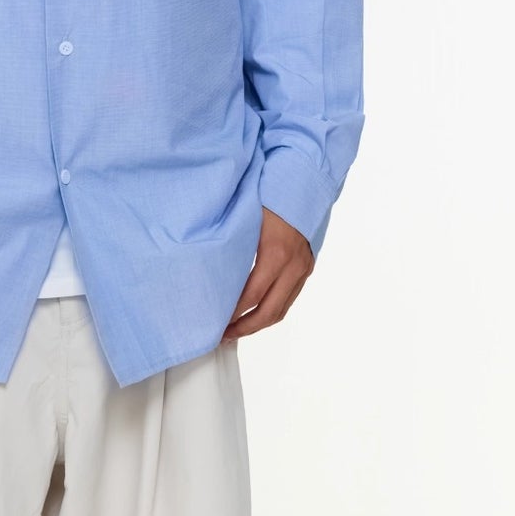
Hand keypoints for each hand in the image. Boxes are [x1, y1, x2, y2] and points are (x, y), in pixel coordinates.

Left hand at [220, 206, 314, 345]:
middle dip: (245, 327)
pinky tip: (256, 312)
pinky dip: (272, 309)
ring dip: (259, 323)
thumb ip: (232, 243)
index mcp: (276, 252)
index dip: (233, 312)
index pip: (252, 294)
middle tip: (222, 335)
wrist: (305, 180)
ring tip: (236, 330)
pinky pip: (289, 298)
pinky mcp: (307, 266)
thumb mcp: (247, 214)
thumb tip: (208, 267)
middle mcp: (293, 265)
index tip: (215, 320)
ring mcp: (303, 267)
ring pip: (281, 309)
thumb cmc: (270, 192)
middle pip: (269, 311)